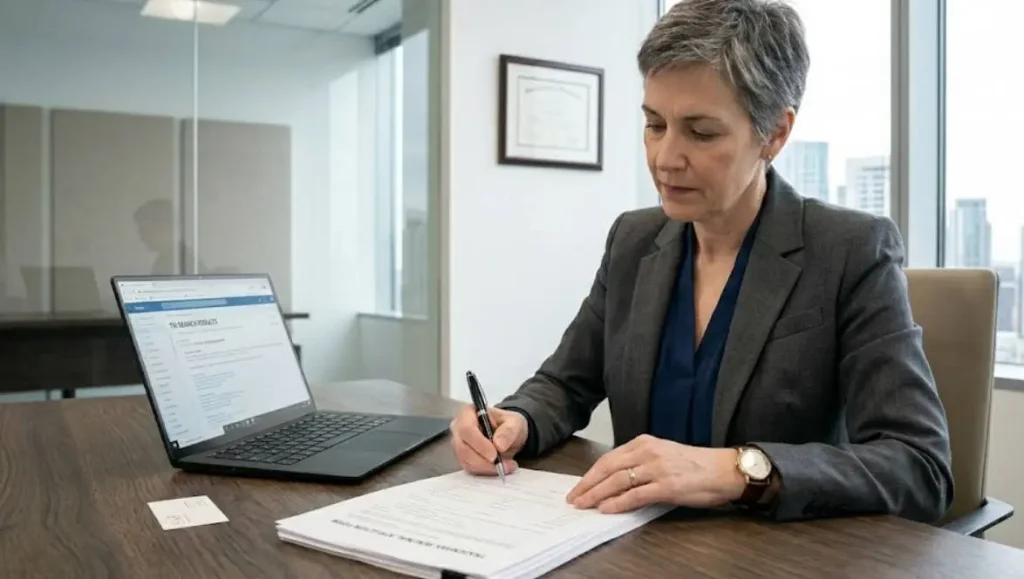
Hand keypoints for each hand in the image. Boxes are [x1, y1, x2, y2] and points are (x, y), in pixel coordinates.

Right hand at [449, 404, 528, 475]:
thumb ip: (508, 430)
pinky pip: (470, 468)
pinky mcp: (463, 458)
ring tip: (507, 466)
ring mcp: (459, 444)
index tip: (494, 455)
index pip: (466, 429)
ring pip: (466, 461)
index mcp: (468, 413)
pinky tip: (500, 468)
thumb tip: (499, 444)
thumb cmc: (507, 424)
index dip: (479, 444)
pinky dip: (486, 471)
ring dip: (487, 468)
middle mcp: (458, 428)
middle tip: (503, 465)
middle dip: (483, 461)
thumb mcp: (514, 422)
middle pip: (463, 448)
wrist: (508, 434)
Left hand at [565, 434, 745, 513]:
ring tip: (584, 505)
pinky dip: (618, 503)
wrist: (724, 469)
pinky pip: (635, 495)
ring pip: (617, 481)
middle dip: (587, 485)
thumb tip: (615, 479)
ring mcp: (657, 468)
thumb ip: (639, 462)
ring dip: (596, 495)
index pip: (608, 458)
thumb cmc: (695, 465)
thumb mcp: (662, 454)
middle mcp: (648, 452)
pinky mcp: (667, 486)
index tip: (578, 486)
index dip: (590, 474)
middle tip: (573, 498)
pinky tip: (606, 509)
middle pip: (607, 468)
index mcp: (644, 443)